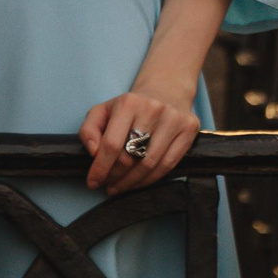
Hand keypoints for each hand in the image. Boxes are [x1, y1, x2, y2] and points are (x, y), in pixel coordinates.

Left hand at [79, 81, 198, 193]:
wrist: (166, 90)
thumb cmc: (130, 106)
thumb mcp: (103, 110)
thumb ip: (89, 129)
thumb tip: (93, 152)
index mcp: (129, 102)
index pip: (112, 144)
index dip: (100, 168)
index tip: (93, 182)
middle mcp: (154, 109)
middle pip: (130, 156)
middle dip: (114, 176)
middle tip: (107, 184)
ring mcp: (174, 119)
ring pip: (150, 164)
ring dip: (131, 182)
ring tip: (120, 186)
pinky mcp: (189, 129)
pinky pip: (168, 165)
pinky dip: (150, 179)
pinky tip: (138, 182)